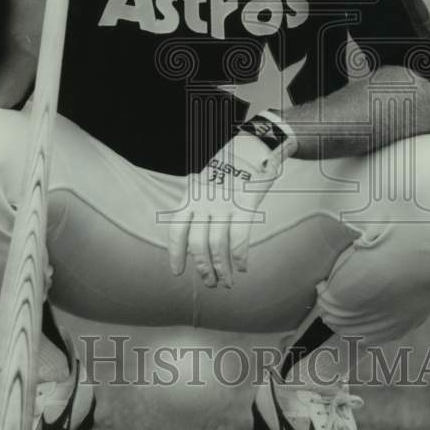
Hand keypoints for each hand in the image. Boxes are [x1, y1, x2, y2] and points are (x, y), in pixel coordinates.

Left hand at [168, 113, 296, 287]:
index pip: (177, 229)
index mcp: (191, 195)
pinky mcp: (245, 204)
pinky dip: (240, 257)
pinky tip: (243, 267)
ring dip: (222, 268)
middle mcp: (204, 200)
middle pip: (198, 243)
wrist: (253, 146)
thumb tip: (195, 239)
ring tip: (226, 282)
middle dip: (203, 267)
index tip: (177, 272)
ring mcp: (224, 202)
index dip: (175, 253)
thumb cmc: (230, 170)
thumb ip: (199, 206)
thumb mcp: (206, 183)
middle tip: (210, 283)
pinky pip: (239, 237)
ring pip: (218, 245)